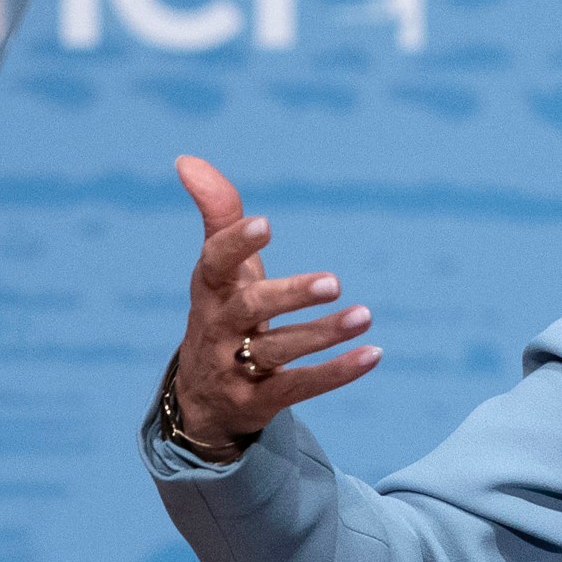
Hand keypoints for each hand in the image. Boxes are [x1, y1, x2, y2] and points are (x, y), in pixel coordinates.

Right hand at [168, 154, 380, 451]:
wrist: (203, 398)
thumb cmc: (224, 314)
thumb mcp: (221, 269)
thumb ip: (218, 215)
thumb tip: (187, 159)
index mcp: (210, 291)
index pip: (215, 264)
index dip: (236, 244)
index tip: (266, 223)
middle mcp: (218, 329)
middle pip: (249, 310)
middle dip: (289, 295)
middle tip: (334, 282)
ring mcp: (235, 369)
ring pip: (278, 351)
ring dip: (323, 333)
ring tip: (366, 315)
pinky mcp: (259, 402)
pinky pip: (299, 388)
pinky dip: (337, 373)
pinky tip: (374, 354)